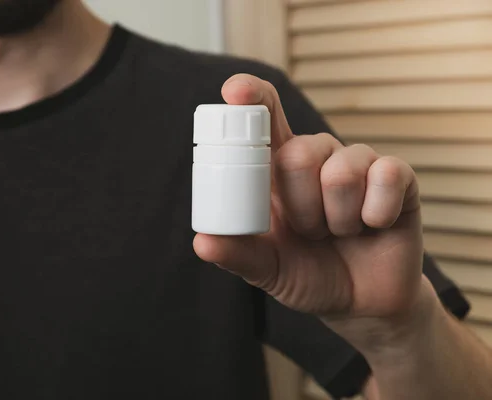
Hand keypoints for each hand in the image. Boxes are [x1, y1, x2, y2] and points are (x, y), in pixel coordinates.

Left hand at [193, 74, 426, 347]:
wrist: (360, 302)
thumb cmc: (308, 274)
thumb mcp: (268, 269)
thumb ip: (238, 254)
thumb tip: (202, 241)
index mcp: (279, 170)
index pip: (266, 119)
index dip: (253, 98)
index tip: (234, 90)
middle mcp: (317, 157)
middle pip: (298, 154)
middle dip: (301, 208)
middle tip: (310, 231)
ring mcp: (358, 163)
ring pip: (341, 171)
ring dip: (337, 219)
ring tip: (341, 233)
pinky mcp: (398, 176)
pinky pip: (386, 176)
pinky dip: (375, 214)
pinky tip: (374, 226)